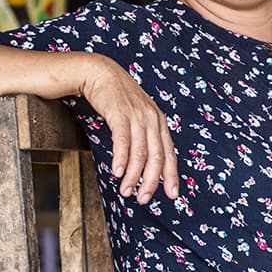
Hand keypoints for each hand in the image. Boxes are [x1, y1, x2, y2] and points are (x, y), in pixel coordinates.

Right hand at [78, 56, 178, 201]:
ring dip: (133, 175)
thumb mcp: (136, 116)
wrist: (99, 72)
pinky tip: (118, 172)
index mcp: (159, 122)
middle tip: (143, 199)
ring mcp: (137, 115)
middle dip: (151, 181)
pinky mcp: (119, 113)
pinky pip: (123, 140)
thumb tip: (144, 163)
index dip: (171, 175)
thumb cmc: (117, 98)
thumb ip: (143, 136)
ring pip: (140, 152)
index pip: (169, 153)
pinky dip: (121, 158)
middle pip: (156, 157)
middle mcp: (152, 119)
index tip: (172, 195)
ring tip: (126, 191)